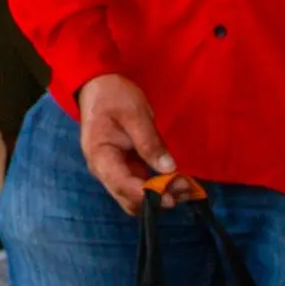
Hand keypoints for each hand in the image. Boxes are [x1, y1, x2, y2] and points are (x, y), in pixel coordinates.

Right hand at [77, 73, 192, 214]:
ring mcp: (113, 171)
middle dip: (158, 199)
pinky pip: (140, 186)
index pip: (123, 186)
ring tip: (186, 185)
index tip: (176, 190)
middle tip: (186, 186)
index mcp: (100, 156)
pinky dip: (158, 188)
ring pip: (136, 198)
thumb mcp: (134, 114)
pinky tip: (176, 180)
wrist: (98, 85)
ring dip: (161, 196)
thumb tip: (169, 169)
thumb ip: (150, 142)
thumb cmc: (113, 96)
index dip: (150, 194)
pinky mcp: (123, 167)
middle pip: (129, 200)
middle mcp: (103, 170)